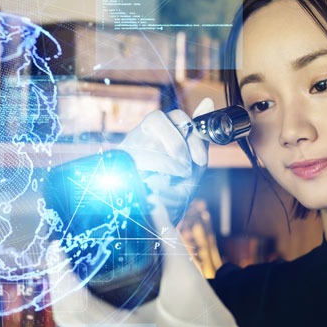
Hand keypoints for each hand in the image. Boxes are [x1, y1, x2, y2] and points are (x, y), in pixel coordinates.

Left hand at [47, 199, 269, 326]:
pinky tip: (86, 281)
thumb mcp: (188, 278)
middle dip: (57, 281)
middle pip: (65, 315)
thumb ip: (167, 237)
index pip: (76, 303)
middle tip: (59, 250)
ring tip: (70, 261)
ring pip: (72, 323)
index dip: (60, 273)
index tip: (57, 246)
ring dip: (66, 292)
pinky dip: (79, 304)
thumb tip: (152, 202)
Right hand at [118, 98, 213, 225]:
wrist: (154, 224)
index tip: (201, 160)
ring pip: (148, 131)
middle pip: (158, 118)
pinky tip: (163, 182)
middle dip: (179, 143)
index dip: (192, 133)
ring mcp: (127, 148)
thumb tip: (209, 101)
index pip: (175, 116)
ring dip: (170, 153)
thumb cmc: (172, 193)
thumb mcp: (193, 165)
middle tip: (188, 168)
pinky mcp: (118, 160)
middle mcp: (141, 137)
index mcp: (159, 136)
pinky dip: (158, 165)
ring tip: (177, 175)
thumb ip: (200, 138)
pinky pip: (138, 150)